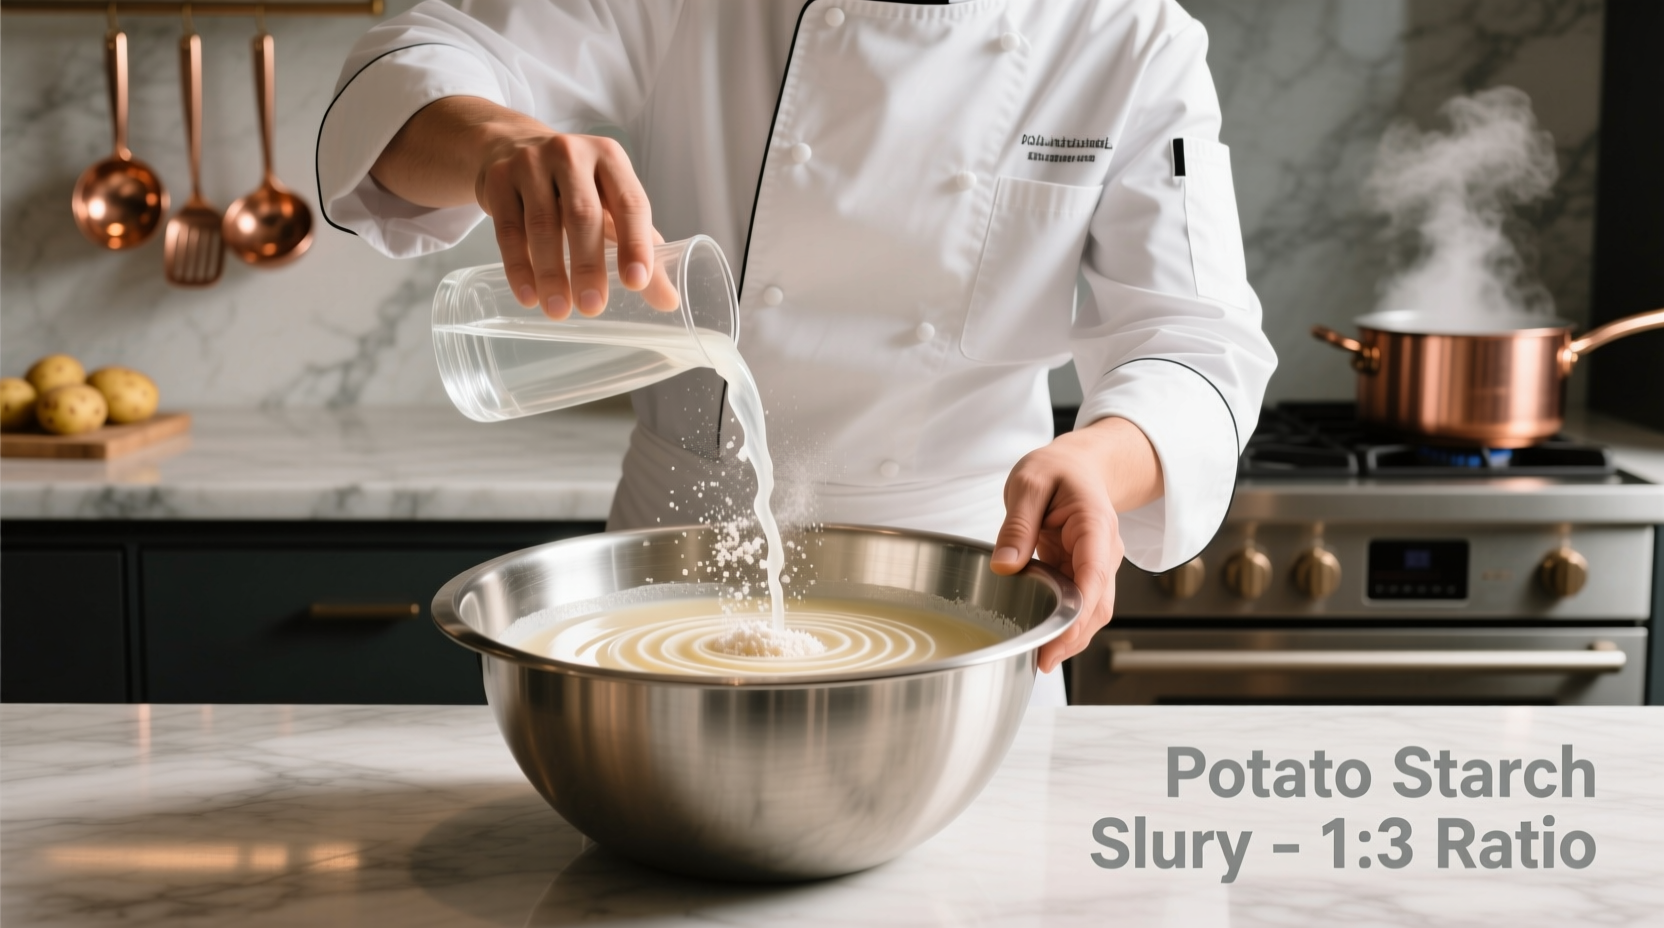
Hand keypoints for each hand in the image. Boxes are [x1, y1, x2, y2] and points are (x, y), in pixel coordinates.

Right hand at [371, 97, 676, 317]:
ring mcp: (530, 163)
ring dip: (551, 273)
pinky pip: (508, 230)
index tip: (636, 283)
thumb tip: (668, 301)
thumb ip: (640, 250)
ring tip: (559, 311)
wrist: (512, 147)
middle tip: (593, 307)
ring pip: (542, 225)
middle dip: (588, 266)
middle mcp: (571, 154)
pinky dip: (519, 267)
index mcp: (610, 159)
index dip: (635, 244)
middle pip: (583, 215)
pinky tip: (528, 296)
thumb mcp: (610, 207)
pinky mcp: (498, 180)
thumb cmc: (575, 186)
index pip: (629, 203)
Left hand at [990, 417, 1163, 673]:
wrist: (1080, 466)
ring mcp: (1097, 565)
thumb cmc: (1057, 470)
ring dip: (1071, 636)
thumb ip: (1017, 525)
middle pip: (1098, 603)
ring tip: (1039, 659)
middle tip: (1041, 660)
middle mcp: (1104, 551)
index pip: (1094, 575)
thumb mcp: (1029, 484)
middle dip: (1074, 636)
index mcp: (1094, 525)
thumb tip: (1005, 566)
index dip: (1078, 612)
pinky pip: (1079, 605)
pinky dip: (1065, 625)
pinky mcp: (1083, 574)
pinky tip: (1043, 641)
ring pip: (1092, 611)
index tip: (1057, 637)